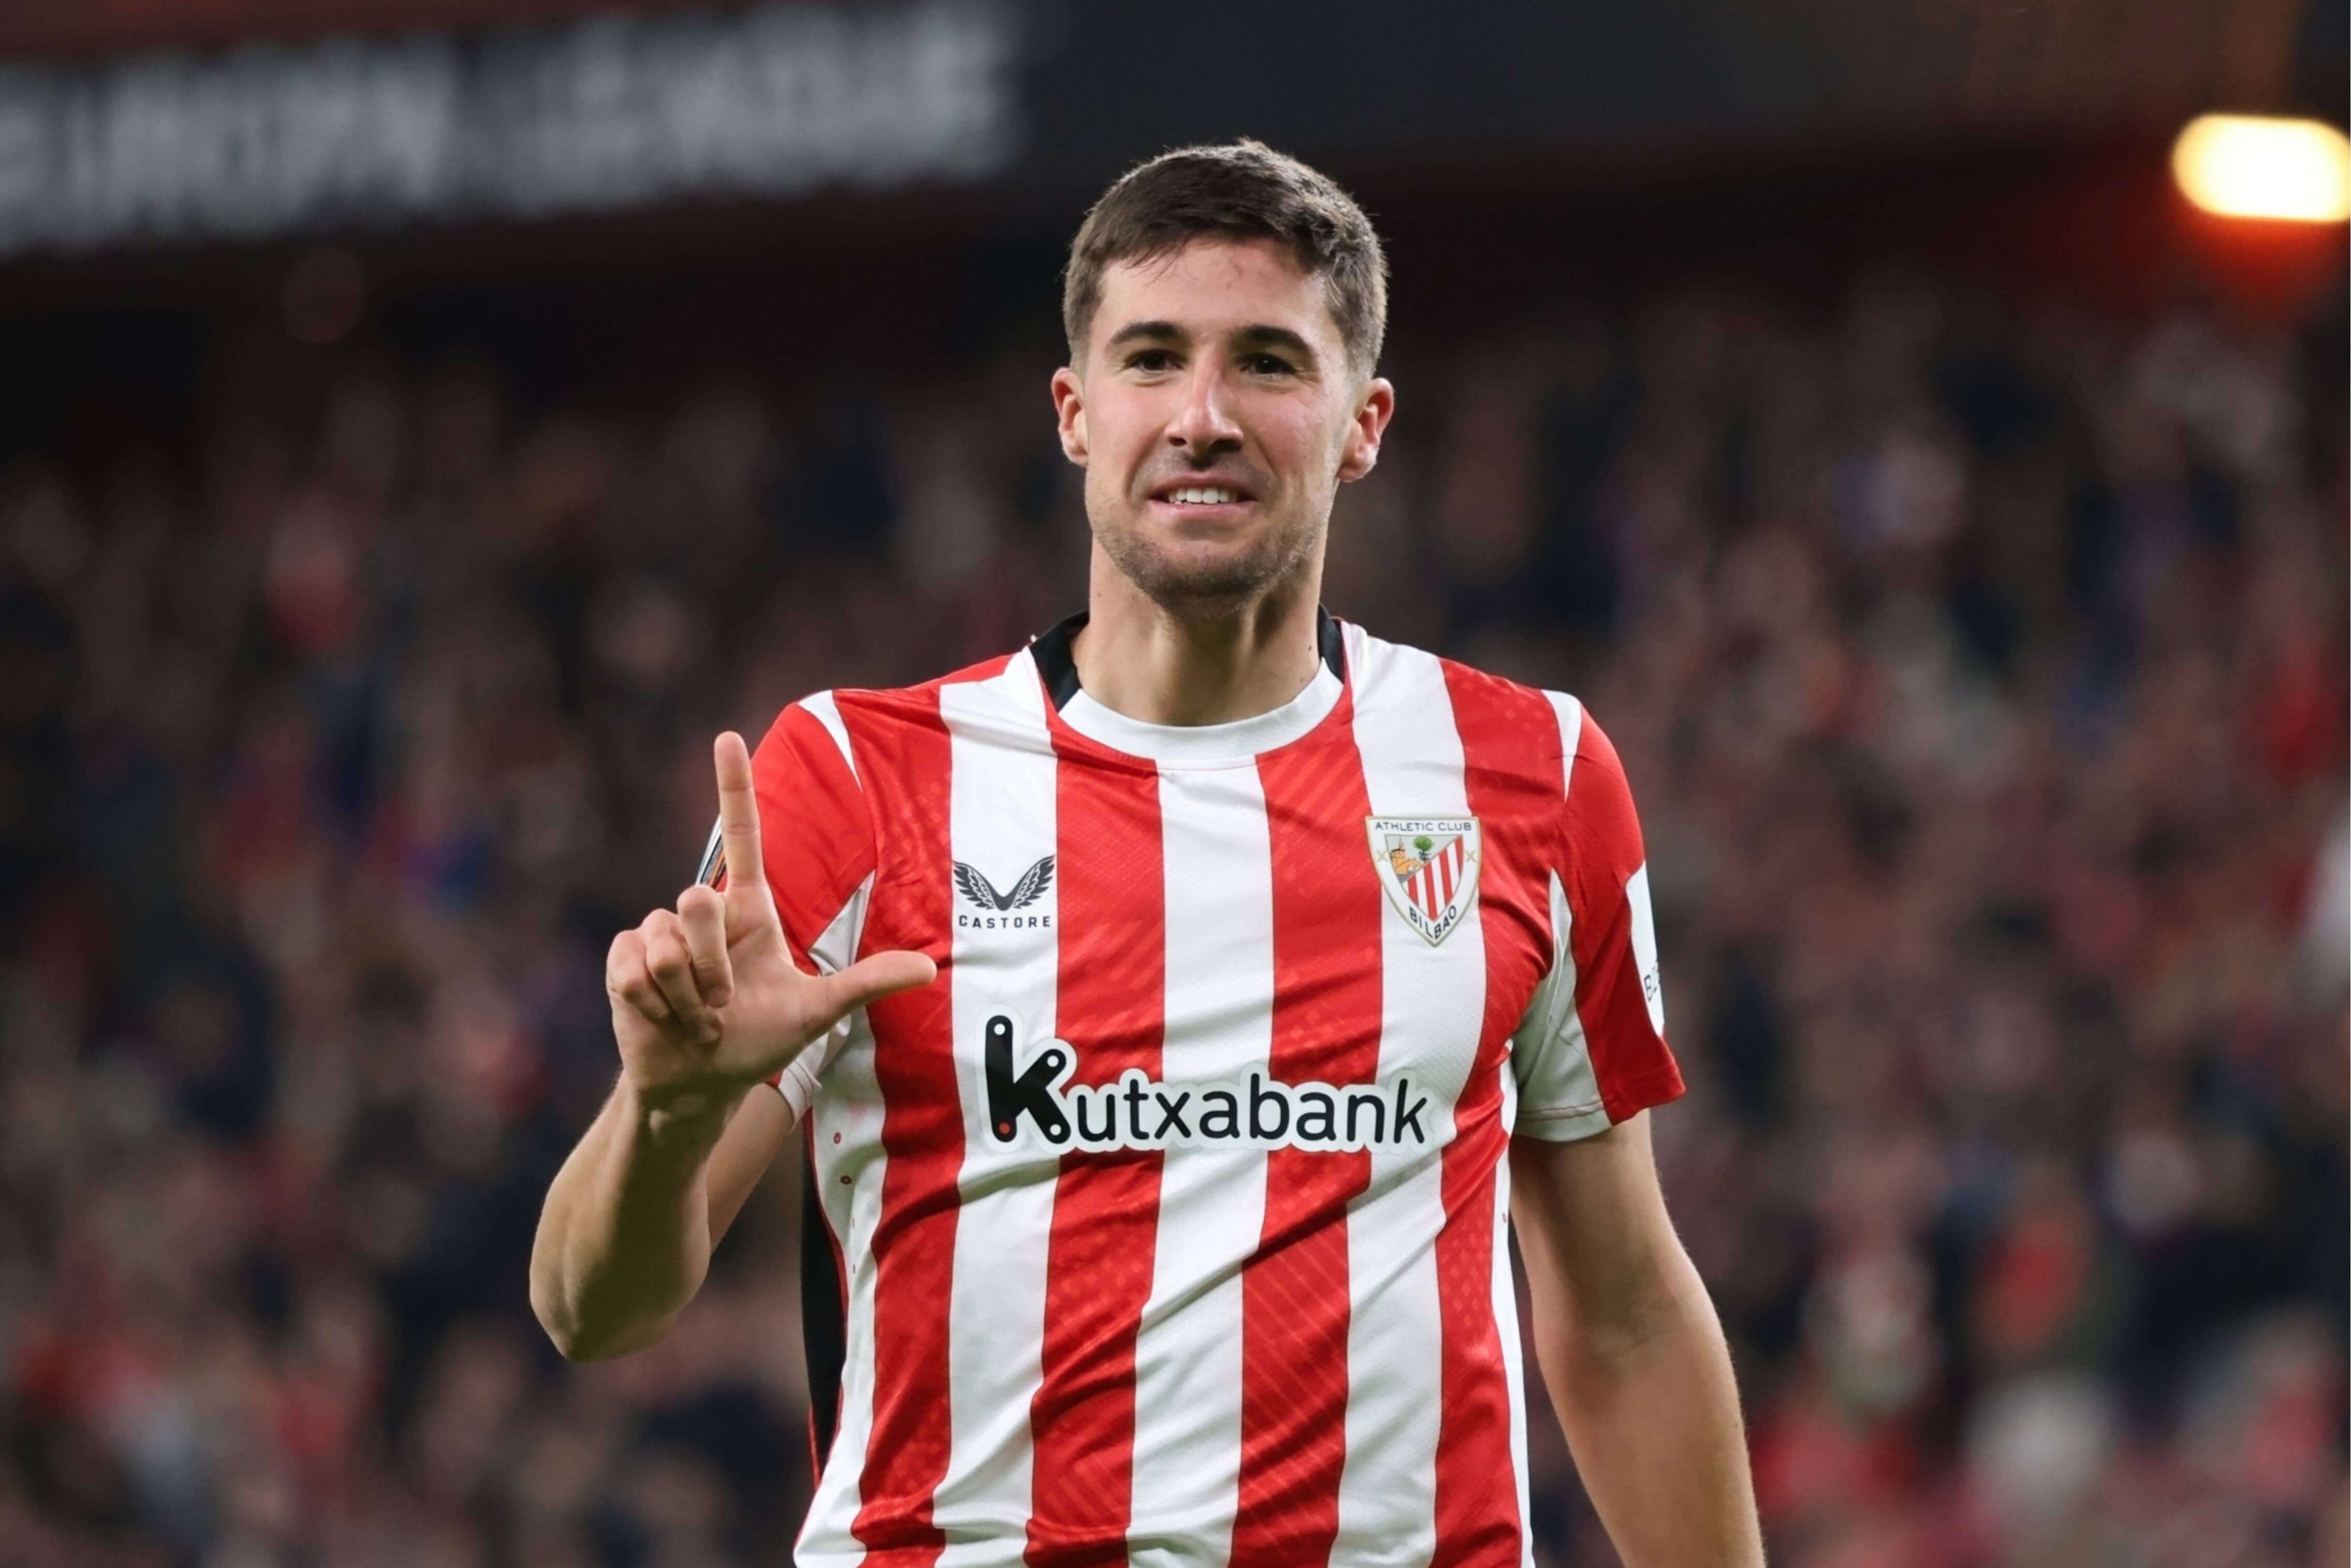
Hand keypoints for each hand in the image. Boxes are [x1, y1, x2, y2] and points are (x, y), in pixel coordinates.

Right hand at [604, 731, 934, 1112]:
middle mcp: (703, 912)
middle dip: (712, 966)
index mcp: (749, 910)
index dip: (733, 786)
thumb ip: (865, 984)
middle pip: (697, 902)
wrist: (702, 1082)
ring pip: (666, 942)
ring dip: (686, 994)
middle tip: (724, 1005)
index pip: (742, 836)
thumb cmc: (759, 1042)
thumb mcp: (815, 1013)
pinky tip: (662, 1019)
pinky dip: (655, 1003)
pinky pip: (634, 967)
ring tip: (697, 1018)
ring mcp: (659, 932)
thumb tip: (928, 970)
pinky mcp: (625, 959)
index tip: (728, 737)